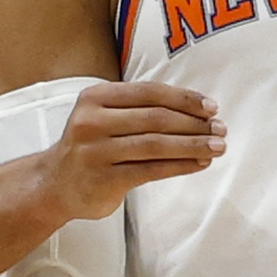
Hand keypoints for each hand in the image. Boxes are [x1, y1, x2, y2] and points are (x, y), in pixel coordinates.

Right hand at [39, 82, 224, 222]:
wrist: (54, 184)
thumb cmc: (92, 146)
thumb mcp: (105, 116)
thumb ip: (141, 108)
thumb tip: (199, 110)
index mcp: (95, 97)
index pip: (149, 92)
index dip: (185, 98)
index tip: (212, 107)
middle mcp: (92, 121)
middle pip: (156, 118)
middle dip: (194, 123)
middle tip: (221, 129)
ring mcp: (96, 151)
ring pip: (156, 144)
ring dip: (193, 145)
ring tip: (217, 147)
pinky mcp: (104, 179)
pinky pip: (151, 170)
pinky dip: (180, 165)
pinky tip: (199, 164)